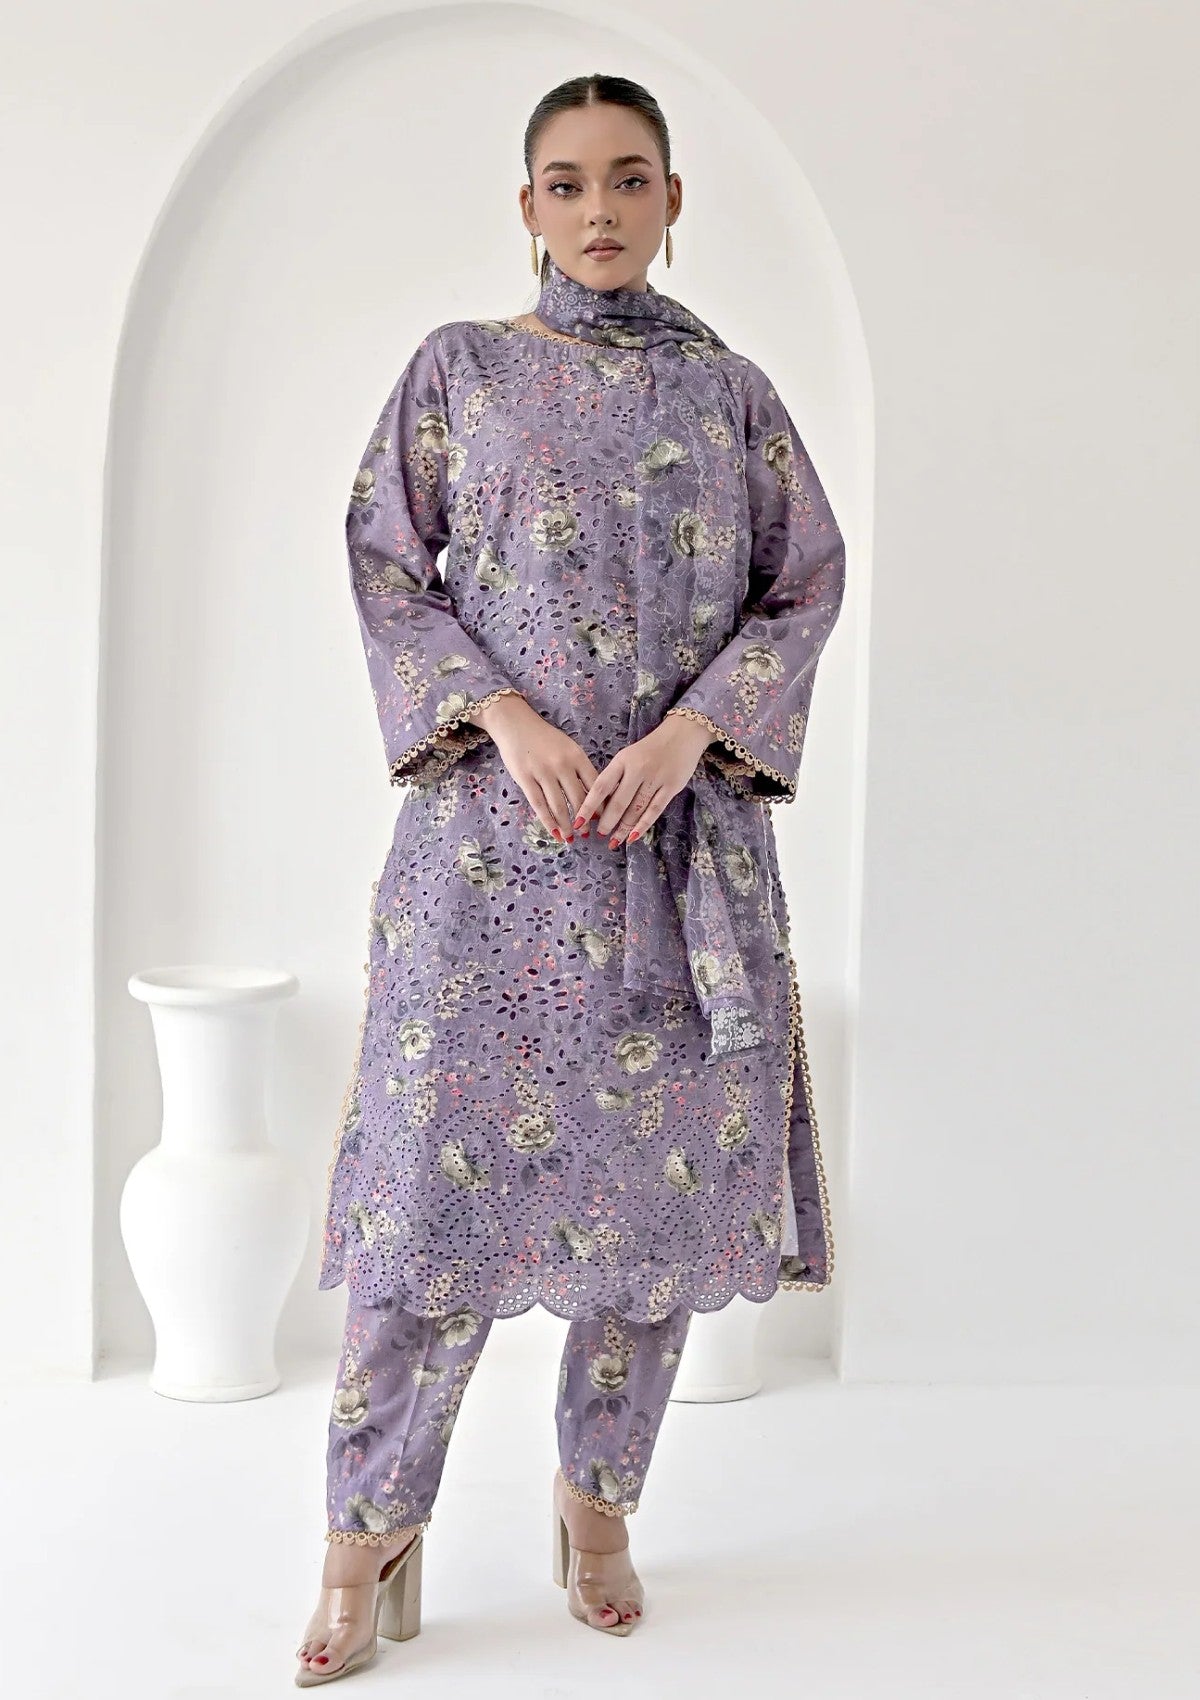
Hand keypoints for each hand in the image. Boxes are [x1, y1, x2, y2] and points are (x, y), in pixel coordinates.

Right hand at [467, 692, 600, 843]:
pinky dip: (548, 822)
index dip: (601, 804)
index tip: (604, 819)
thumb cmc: (544, 738)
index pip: (594, 784)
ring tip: (572, 838)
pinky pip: (539, 805)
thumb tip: (593, 795)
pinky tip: (555, 833)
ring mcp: (543, 772)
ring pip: (559, 805)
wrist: (515, 723)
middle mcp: (562, 764)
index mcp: (577, 756)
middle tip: (588, 834)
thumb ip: (579, 768)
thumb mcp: (568, 747)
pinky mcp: (525, 779)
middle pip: (578, 798)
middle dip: (585, 820)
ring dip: (567, 825)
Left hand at [572, 715, 713, 848]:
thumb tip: (598, 806)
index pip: (601, 787)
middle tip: (599, 834)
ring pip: (636, 810)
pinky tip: (633, 837)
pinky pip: (654, 811)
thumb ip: (615, 778)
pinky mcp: (671, 787)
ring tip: (614, 841)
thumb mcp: (628, 757)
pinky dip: (642, 826)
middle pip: (618, 802)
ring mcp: (656, 779)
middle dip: (607, 822)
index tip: (578, 822)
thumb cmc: (649, 749)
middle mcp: (638, 769)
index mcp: (622, 760)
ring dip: (623, 828)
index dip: (588, 806)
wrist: (682, 734)